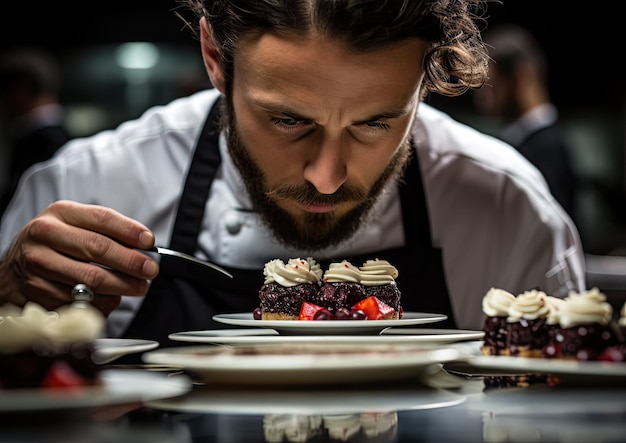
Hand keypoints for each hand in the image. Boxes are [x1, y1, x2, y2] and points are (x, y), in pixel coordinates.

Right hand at [0, 200, 159, 314]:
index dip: (129, 230)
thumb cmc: (53, 244)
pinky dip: (103, 302)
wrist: (13, 268)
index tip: (149, 241)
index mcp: (60, 213)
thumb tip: (143, 245)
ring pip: (91, 279)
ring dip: (122, 286)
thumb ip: (106, 231)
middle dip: (131, 261)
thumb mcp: (74, 225)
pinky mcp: (38, 291)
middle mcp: (46, 235)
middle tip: (150, 270)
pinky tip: (112, 298)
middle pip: (98, 248)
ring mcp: (39, 264)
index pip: (101, 218)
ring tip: (138, 287)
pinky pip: (80, 300)